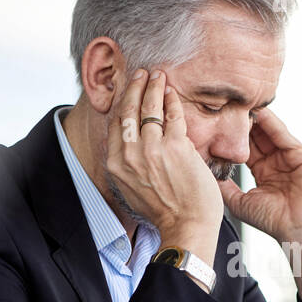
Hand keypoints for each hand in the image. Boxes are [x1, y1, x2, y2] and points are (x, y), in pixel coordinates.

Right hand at [105, 69, 222, 259]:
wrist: (186, 227)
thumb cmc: (165, 211)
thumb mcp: (133, 188)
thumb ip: (130, 164)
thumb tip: (132, 144)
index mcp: (116, 164)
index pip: (116, 124)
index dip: (122, 103)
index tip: (128, 92)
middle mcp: (130, 155)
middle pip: (128, 110)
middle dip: (134, 87)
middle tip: (141, 74)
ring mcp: (152, 149)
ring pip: (149, 107)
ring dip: (153, 86)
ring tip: (158, 75)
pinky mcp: (176, 147)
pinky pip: (172, 115)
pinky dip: (172, 100)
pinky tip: (172, 91)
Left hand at [219, 107, 301, 243]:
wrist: (299, 230)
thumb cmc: (273, 221)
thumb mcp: (240, 202)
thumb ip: (224, 187)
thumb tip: (205, 175)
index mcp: (263, 175)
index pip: (246, 151)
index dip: (233, 140)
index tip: (217, 128)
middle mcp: (276, 164)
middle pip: (257, 139)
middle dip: (243, 126)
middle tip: (227, 111)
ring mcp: (289, 158)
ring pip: (270, 134)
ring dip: (257, 120)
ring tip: (241, 106)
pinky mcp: (301, 155)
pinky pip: (283, 135)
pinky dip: (272, 123)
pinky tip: (260, 113)